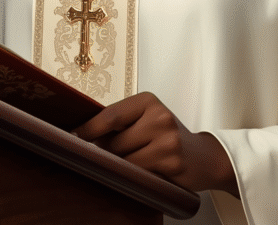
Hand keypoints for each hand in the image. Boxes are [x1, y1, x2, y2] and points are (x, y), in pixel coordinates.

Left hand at [73, 91, 238, 196]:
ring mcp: (167, 141)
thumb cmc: (169, 137)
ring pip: (125, 160)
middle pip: (115, 142)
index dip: (88, 129)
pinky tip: (135, 175)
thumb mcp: (148, 119)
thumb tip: (84, 132)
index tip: (72, 137)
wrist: (205, 157)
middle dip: (103, 153)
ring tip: (121, 166)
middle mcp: (159, 117)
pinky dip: (132, 176)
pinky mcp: (171, 163)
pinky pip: (139, 174)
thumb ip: (123, 122)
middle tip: (95, 157)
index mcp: (149, 100)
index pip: (110, 115)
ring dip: (117, 167)